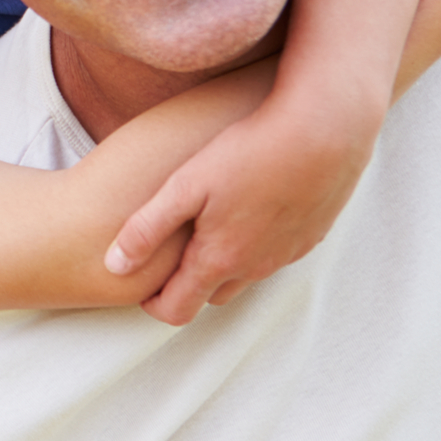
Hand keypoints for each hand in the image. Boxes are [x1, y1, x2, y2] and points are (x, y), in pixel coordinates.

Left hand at [106, 90, 366, 325]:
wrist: (326, 130)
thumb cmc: (250, 152)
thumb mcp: (185, 186)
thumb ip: (147, 229)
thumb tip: (113, 266)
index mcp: (220, 260)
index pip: (178, 309)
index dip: (152, 305)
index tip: (140, 287)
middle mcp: (255, 268)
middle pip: (212, 295)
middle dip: (187, 286)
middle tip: (169, 257)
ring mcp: (287, 254)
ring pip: (245, 275)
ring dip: (223, 264)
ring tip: (207, 229)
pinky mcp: (311, 236)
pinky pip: (274, 254)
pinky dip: (255, 245)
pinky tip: (249, 210)